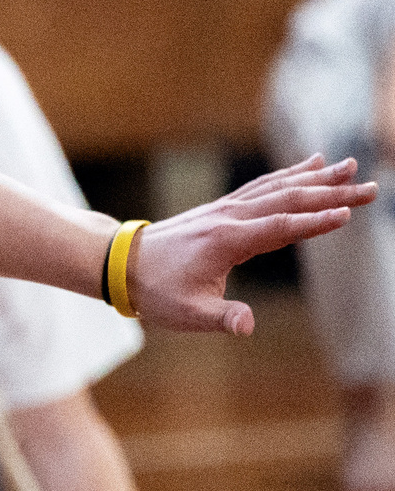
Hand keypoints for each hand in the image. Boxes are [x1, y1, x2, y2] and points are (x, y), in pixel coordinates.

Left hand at [123, 155, 375, 333]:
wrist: (121, 263)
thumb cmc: (155, 292)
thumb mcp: (187, 314)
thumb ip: (221, 319)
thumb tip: (247, 326)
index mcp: (227, 241)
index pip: (279, 227)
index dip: (314, 222)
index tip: (348, 213)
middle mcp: (230, 218)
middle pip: (288, 200)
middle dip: (331, 194)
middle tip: (372, 188)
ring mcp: (227, 209)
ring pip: (278, 187)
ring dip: (317, 177)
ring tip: (351, 166)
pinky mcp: (224, 209)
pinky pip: (263, 186)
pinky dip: (291, 174)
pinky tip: (314, 163)